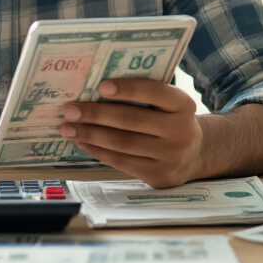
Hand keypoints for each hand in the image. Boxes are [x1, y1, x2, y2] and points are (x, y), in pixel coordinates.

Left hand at [59, 79, 202, 187]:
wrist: (195, 154)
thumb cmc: (169, 120)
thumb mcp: (168, 104)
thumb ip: (144, 95)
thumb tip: (95, 91)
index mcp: (183, 105)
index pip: (154, 92)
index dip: (128, 89)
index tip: (101, 86)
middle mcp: (181, 131)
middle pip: (131, 120)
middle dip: (96, 114)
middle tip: (69, 110)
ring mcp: (171, 156)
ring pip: (123, 143)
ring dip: (90, 134)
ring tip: (68, 128)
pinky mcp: (158, 175)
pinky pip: (122, 161)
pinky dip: (98, 151)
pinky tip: (82, 142)